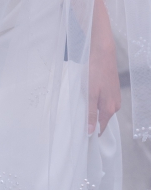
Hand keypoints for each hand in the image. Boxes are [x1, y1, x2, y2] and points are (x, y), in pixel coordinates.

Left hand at [90, 16, 121, 135]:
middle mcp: (114, 105)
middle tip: (76, 120)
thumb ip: (90, 113)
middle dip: (91, 120)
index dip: (92, 131)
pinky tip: (87, 97)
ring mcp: (114, 98)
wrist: (103, 54)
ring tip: (79, 107)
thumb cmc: (94, 73)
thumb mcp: (90, 94)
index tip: (82, 135)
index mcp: (109, 108)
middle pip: (101, 118)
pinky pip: (103, 101)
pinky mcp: (112, 91)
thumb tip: (90, 131)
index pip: (101, 126)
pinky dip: (95, 102)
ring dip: (92, 110)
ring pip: (102, 109)